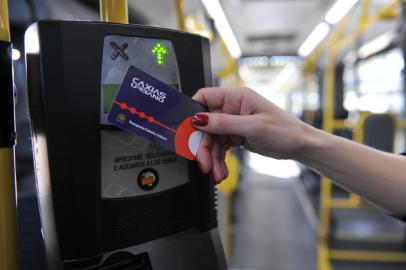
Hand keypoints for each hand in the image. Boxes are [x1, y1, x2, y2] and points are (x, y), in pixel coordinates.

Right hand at [192, 87, 311, 183]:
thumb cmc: (285, 130)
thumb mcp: (253, 127)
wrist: (300, 146)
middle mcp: (232, 108)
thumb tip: (198, 119)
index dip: (193, 112)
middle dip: (204, 147)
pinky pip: (221, 148)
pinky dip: (219, 160)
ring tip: (216, 173)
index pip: (205, 97)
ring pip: (212, 140)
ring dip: (212, 158)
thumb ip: (223, 123)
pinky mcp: (236, 136)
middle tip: (204, 164)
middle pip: (206, 126)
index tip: (186, 131)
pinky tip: (221, 171)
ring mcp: (234, 123)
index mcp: (236, 97)